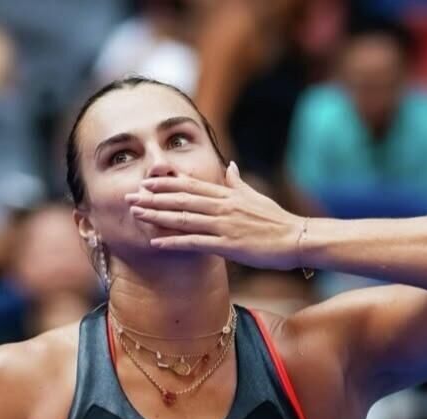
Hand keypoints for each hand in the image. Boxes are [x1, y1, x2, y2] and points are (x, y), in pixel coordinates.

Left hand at [126, 162, 304, 269]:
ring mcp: (224, 225)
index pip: (191, 184)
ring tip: (136, 215)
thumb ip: (238, 182)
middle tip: (129, 196)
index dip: (166, 183)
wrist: (297, 238)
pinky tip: (156, 243)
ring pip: (184, 218)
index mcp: (228, 194)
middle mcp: (223, 206)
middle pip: (181, 199)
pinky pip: (195, 242)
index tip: (145, 181)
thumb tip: (230, 165)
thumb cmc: (277, 219)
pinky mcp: (228, 244)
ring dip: (157, 216)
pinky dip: (174, 242)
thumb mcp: (256, 196)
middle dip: (153, 197)